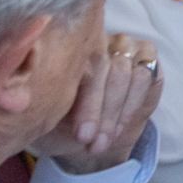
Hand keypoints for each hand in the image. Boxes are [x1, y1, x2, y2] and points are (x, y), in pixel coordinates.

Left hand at [30, 36, 163, 171]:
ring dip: (116, 112)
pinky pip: (145, 76)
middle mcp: (99, 40)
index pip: (78, 66)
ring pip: (126, 74)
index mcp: (68, 49)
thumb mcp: (48, 118)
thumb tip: (34, 101)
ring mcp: (126, 45)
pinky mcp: (148, 56)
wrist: (94, 135)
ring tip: (102, 142)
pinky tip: (118, 128)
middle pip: (104, 68)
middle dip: (99, 109)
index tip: (80, 134)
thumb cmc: (65, 123)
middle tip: (89, 140)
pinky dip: (131, 105)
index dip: (84, 102)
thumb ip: (46, 104)